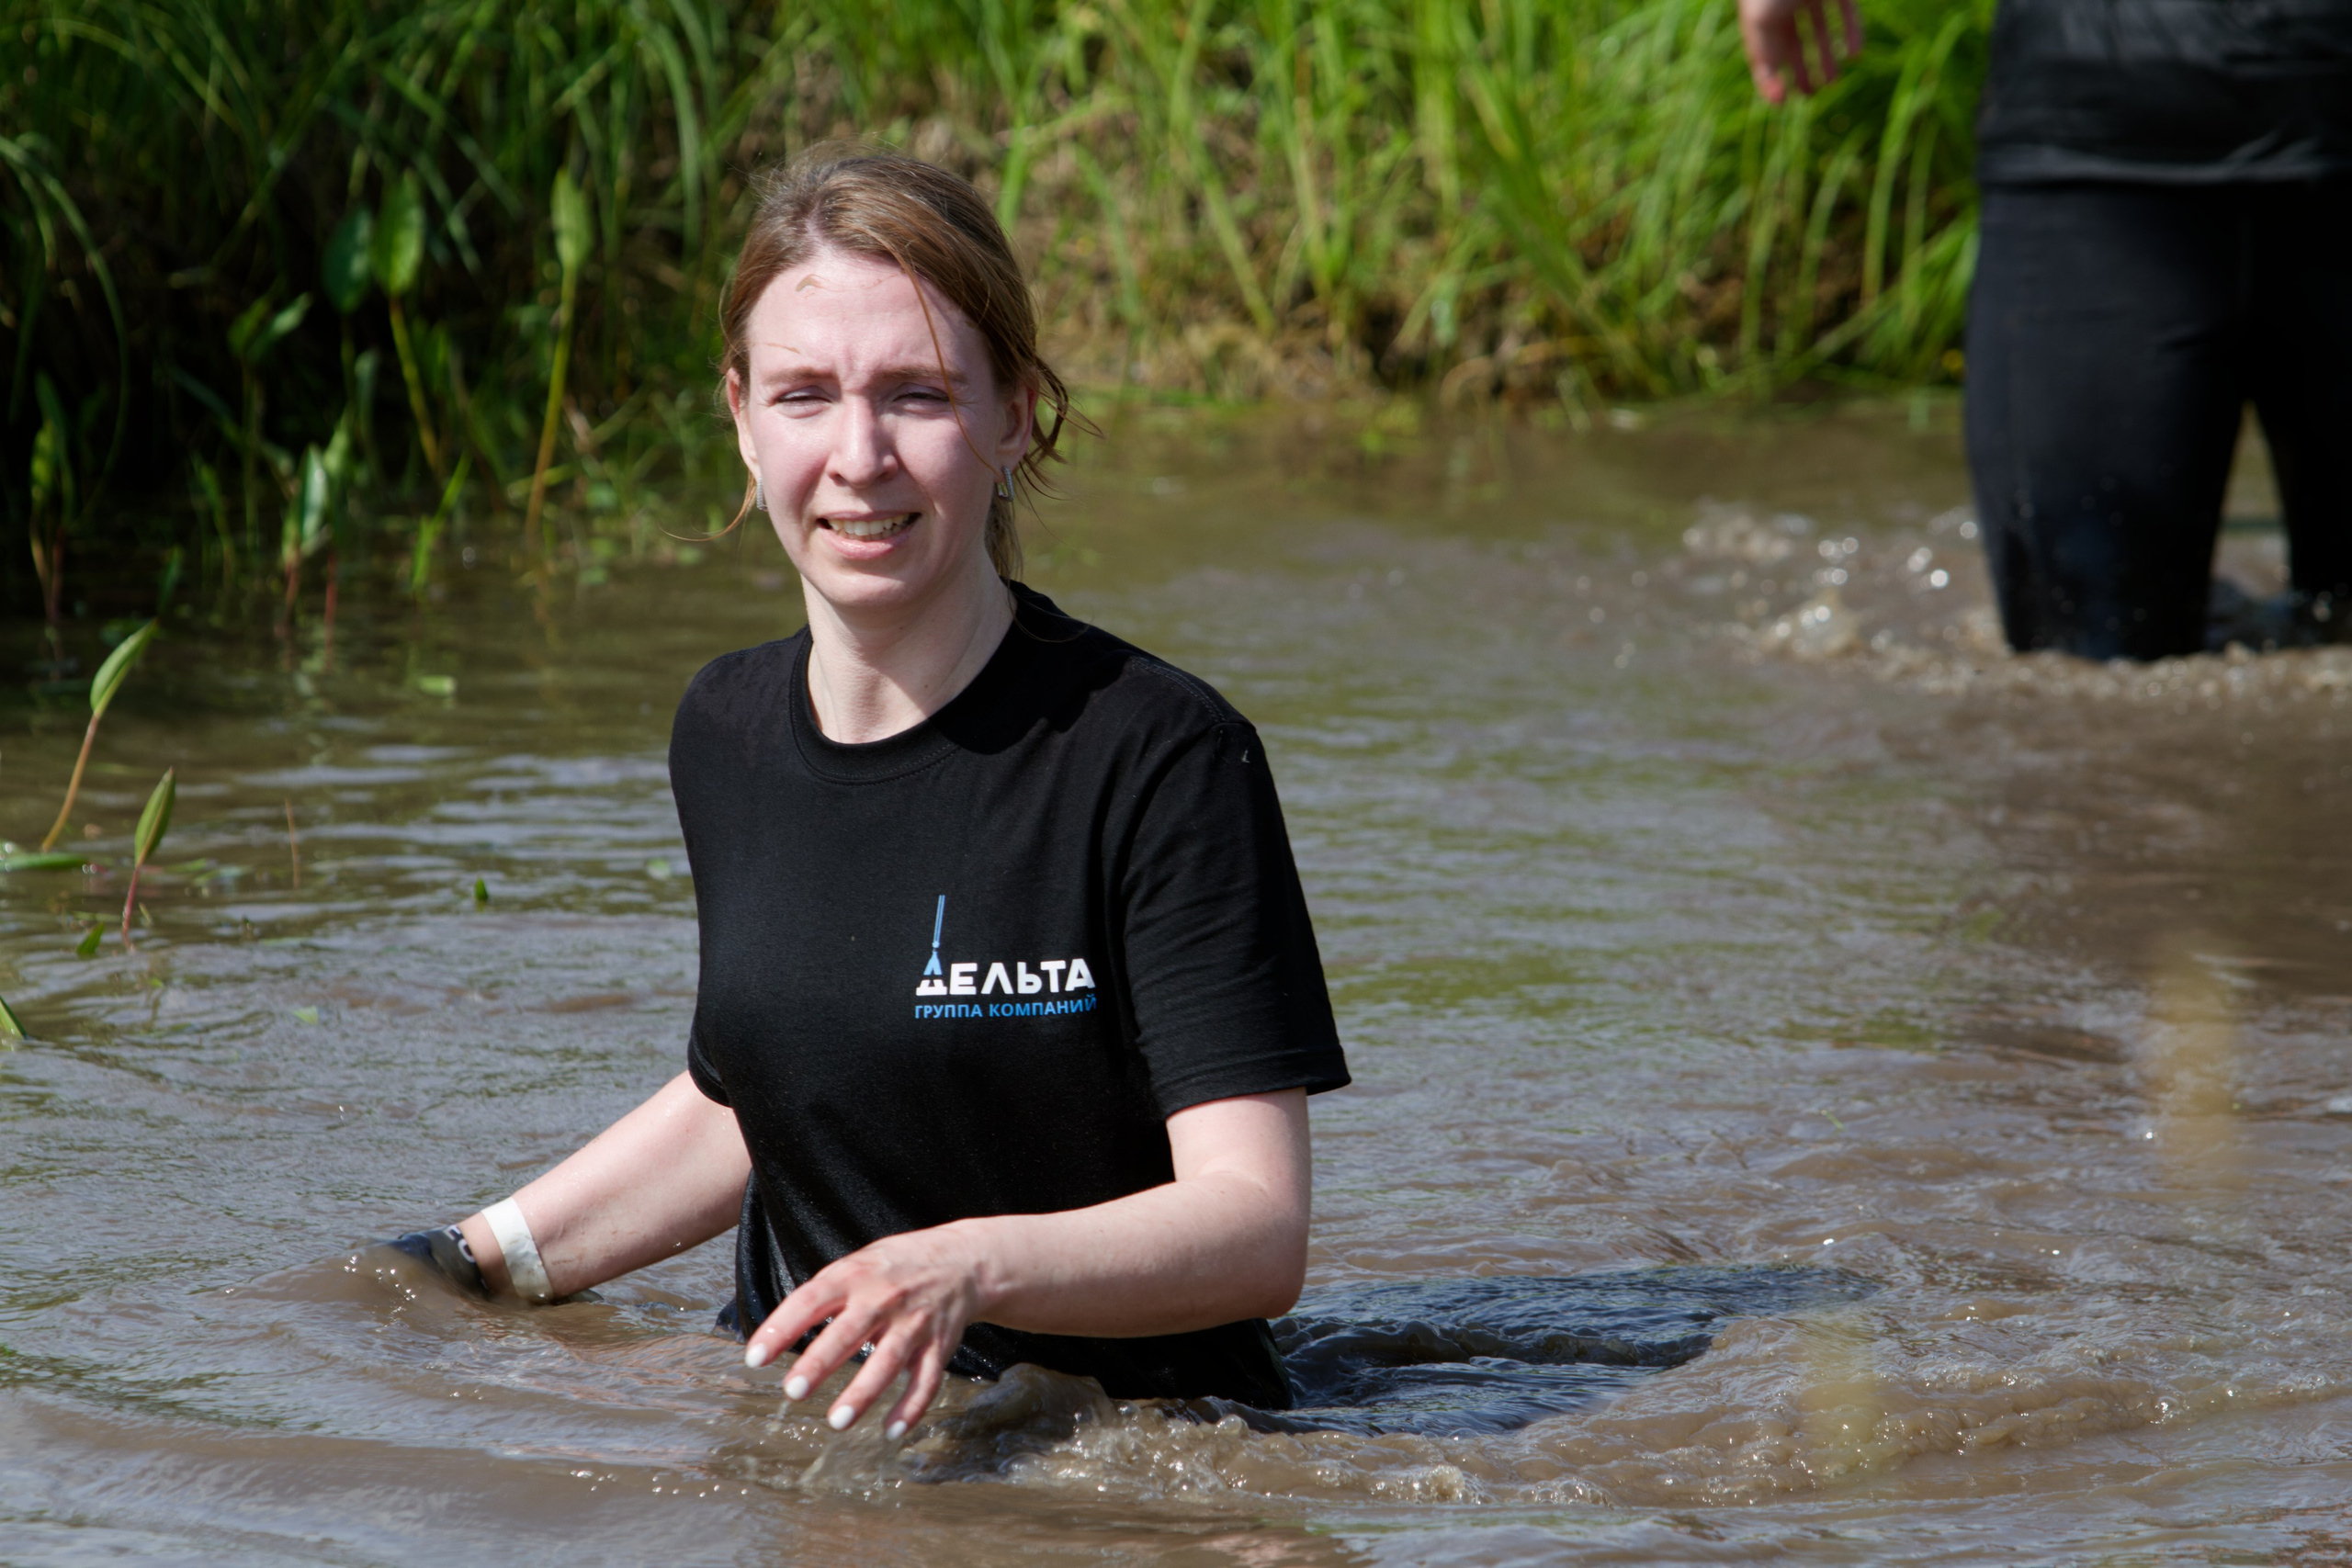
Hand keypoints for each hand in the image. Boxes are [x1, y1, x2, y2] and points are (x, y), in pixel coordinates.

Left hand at [743, 1223, 984, 1438]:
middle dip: (820, 1363)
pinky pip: (926, 1380)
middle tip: (793, 1391)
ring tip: (836, 1422)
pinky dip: (912, 1408)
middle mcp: (884, 1298)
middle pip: (849, 1332)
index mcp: (855, 1275)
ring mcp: (914, 1323)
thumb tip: (778, 1334)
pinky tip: (892, 1432)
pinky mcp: (939, 1345)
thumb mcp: (857, 1263)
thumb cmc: (895, 1267)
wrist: (963, 1261)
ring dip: (863, 1393)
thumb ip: (824, 1294)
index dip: (782, 1327)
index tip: (754, 1358)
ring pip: (888, 1362)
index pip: (811, 1299)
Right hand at [1738, 0, 1863, 102]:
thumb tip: (1776, 96)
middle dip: (1800, 69)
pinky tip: (1854, 54)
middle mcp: (1785, 4)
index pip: (1765, 52)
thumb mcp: (1762, 23)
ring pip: (1820, 29)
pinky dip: (1850, 31)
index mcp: (1760, 14)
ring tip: (1832, 81)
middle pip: (1793, 43)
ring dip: (1826, 56)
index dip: (1770, 77)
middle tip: (1810, 95)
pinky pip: (1845, 10)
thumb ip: (1766, 57)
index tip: (1781, 102)